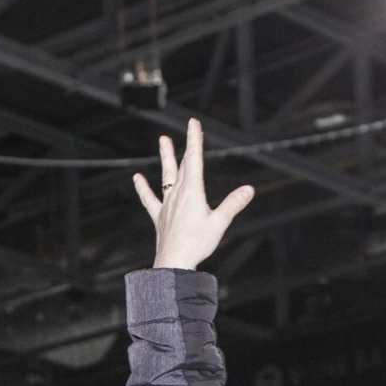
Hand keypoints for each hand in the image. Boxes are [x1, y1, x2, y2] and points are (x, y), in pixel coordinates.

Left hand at [133, 118, 253, 270]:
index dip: (194, 140)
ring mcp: (167, 204)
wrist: (174, 261)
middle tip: (190, 130)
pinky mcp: (159, 216)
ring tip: (163, 141)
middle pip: (183, 165)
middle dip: (188, 146)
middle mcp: (178, 194)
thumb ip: (233, 204)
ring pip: (167, 176)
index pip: (195, 160)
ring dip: (166, 158)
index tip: (194, 124)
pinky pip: (149, 199)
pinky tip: (137, 178)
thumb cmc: (196, 244)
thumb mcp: (219, 223)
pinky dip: (143, 188)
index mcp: (193, 192)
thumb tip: (249, 190)